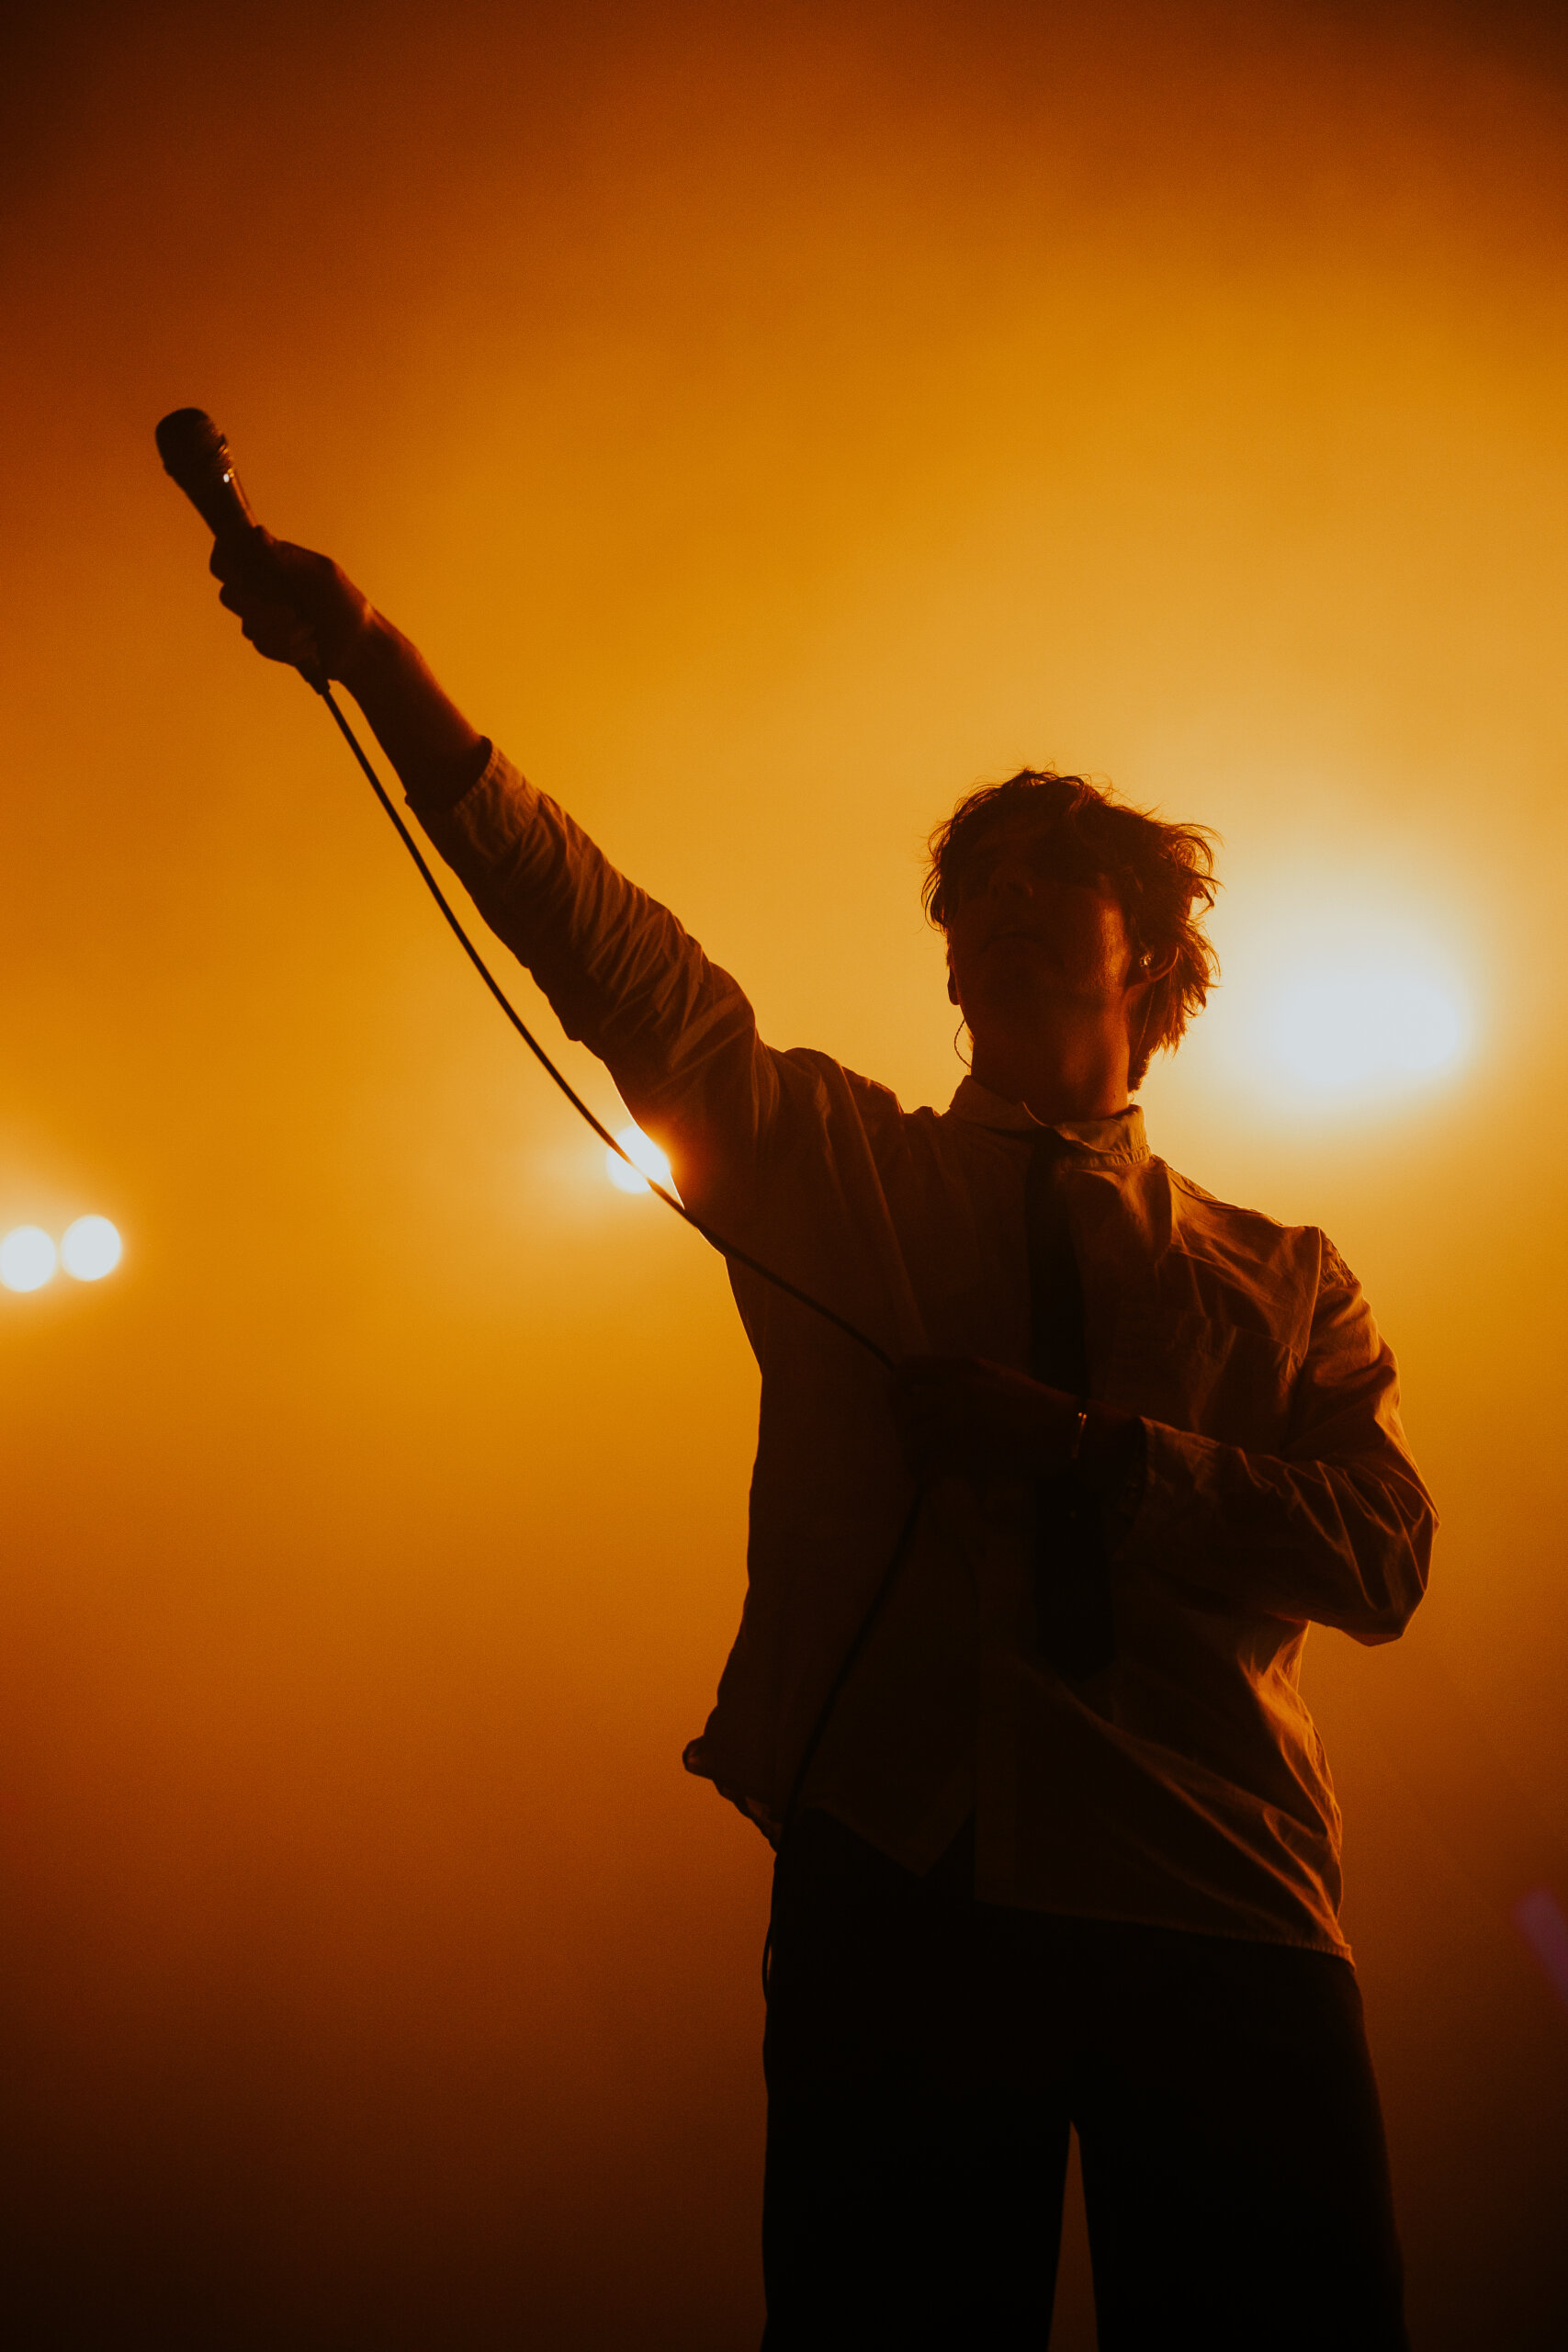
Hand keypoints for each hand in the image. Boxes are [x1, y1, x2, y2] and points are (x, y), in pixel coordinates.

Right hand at [211, 530, 377, 684]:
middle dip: (261, 609)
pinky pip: (264, 645)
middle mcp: (259, 588)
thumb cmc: (344, 602)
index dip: (224, 565)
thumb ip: (289, 558)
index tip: (242, 577)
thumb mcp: (322, 574)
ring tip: (312, 629)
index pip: (226, 557)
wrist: (358, 645)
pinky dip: (291, 648)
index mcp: (268, 563)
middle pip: (229, 596)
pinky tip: (310, 645)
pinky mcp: (267, 641)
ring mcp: (260, 616)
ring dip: (286, 631)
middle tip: (292, 612)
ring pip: (249, 626)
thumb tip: (257, 534)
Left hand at [887, 1355, 1084, 1485]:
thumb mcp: (995, 1375)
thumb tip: (932, 1394)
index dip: (896, 1389)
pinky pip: (931, 1466)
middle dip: (904, 1430)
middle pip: (904, 1410)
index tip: (901, 1404)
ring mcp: (959, 1423)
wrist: (1063, 1429)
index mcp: (961, 1368)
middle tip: (914, 1443)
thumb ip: (962, 1380)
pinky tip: (933, 1479)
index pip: (907, 1369)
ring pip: (912, 1441)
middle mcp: (954, 1391)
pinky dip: (927, 1475)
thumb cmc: (1035, 1402)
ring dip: (913, 1457)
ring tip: (921, 1466)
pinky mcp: (967, 1453)